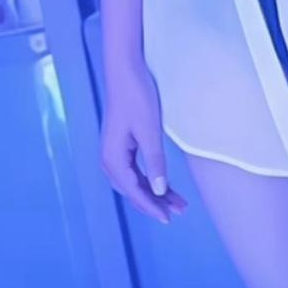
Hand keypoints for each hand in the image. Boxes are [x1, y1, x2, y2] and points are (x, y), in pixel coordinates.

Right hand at [101, 57, 187, 224]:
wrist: (125, 69)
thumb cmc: (137, 97)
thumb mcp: (149, 132)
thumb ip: (155, 163)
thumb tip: (159, 191)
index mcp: (112, 157)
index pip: (134, 190)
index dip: (151, 206)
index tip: (169, 218)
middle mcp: (108, 157)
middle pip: (132, 189)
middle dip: (155, 202)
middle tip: (179, 211)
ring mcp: (113, 150)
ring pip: (134, 181)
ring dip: (154, 192)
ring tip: (178, 202)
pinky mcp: (120, 143)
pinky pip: (134, 170)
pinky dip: (149, 179)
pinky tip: (163, 184)